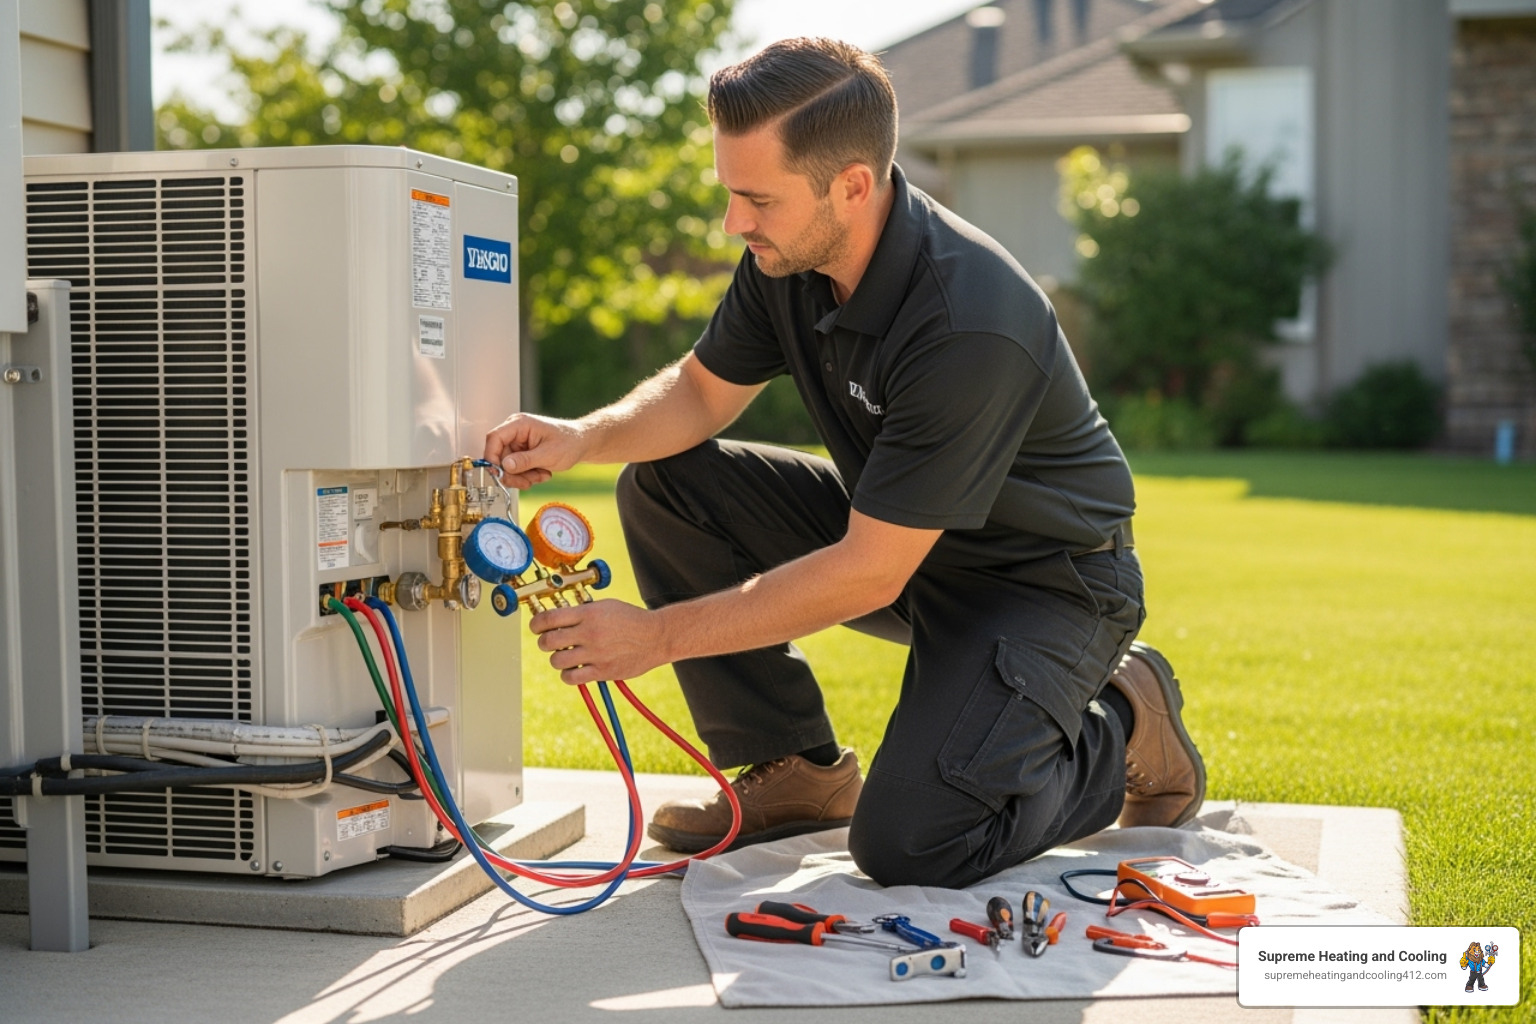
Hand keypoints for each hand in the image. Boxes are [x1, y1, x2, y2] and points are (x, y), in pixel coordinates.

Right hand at [483, 413, 586, 489]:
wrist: (582, 444)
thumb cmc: (570, 442)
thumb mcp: (548, 454)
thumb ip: (525, 460)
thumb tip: (504, 466)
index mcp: (519, 424)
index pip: (494, 438)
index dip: (492, 457)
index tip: (498, 474)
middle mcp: (515, 431)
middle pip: (499, 456)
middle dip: (514, 474)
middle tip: (527, 482)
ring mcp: (518, 442)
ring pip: (507, 466)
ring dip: (523, 477)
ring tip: (541, 475)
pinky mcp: (521, 452)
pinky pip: (516, 469)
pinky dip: (527, 475)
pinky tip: (542, 473)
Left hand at [529, 599, 669, 684]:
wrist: (656, 636)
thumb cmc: (631, 619)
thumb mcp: (606, 606)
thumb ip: (582, 612)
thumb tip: (558, 616)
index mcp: (588, 614)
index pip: (549, 618)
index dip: (536, 623)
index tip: (536, 627)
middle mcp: (589, 634)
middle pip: (548, 641)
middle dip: (544, 642)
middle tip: (550, 642)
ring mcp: (595, 654)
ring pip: (557, 661)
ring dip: (557, 659)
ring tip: (565, 656)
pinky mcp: (602, 671)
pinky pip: (572, 678)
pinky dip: (568, 675)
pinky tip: (574, 669)